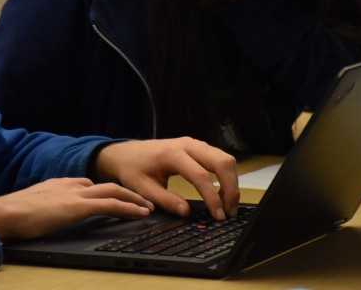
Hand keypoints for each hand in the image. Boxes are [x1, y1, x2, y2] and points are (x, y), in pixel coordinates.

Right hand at [0, 177, 153, 240]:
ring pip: (113, 192)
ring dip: (133, 199)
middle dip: (126, 192)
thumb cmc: (13, 215)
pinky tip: (139, 213)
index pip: (89, 185)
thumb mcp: (33, 208)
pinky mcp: (78, 206)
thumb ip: (45, 208)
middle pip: (106, 185)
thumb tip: (45, 217)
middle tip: (141, 201)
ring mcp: (75, 194)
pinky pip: (110, 205)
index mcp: (60, 185)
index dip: (106, 192)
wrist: (6, 212)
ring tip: (148, 207)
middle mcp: (70, 185)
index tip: (117, 197)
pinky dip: (128, 208)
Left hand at [93, 138, 238, 220]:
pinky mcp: (199, 147)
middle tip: (229, 212)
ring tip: (227, 206)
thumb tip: (186, 212)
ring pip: (225, 158)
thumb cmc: (133, 169)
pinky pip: (220, 158)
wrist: (127, 152)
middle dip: (231, 188)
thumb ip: (165, 200)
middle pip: (222, 162)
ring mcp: (195, 143)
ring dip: (232, 182)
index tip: (218, 216)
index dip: (212, 198)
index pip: (201, 176)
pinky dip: (226, 175)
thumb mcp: (143, 188)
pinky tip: (222, 193)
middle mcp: (188, 145)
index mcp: (172, 154)